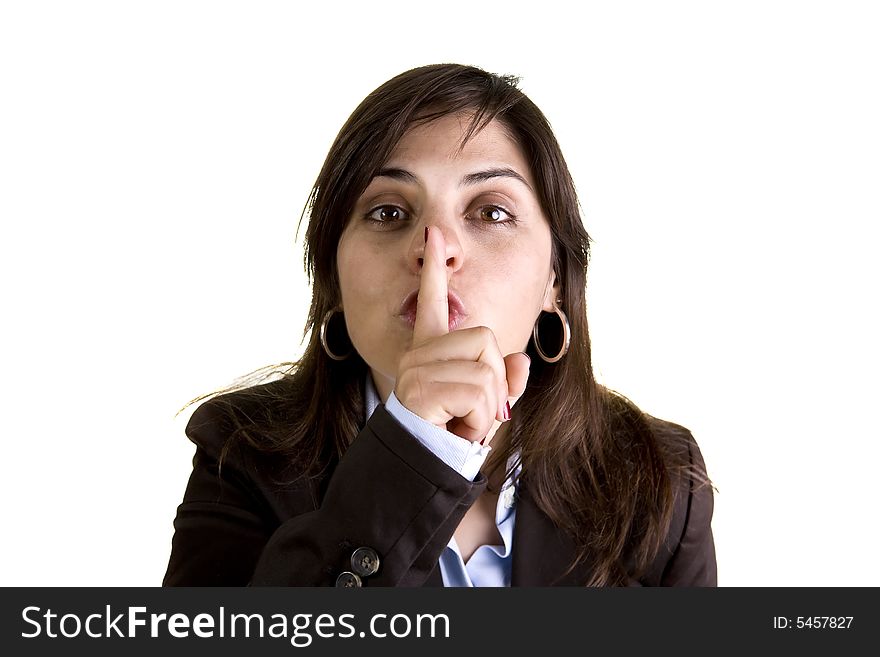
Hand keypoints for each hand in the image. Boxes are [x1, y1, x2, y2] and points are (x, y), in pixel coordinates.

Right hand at [393, 226, 530, 442]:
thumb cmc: (450, 436)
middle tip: (468, 412)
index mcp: (430, 350)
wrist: (418, 470)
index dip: (434, 268)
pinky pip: (478, 393)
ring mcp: (417, 369)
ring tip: (460, 423)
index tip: (434, 237)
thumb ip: (503, 383)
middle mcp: (419, 353)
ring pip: (487, 369)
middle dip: (493, 382)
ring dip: (487, 407)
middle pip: (486, 340)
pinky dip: (480, 419)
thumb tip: (521, 361)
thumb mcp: (484, 407)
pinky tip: (457, 429)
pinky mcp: (419, 388)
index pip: (432, 301)